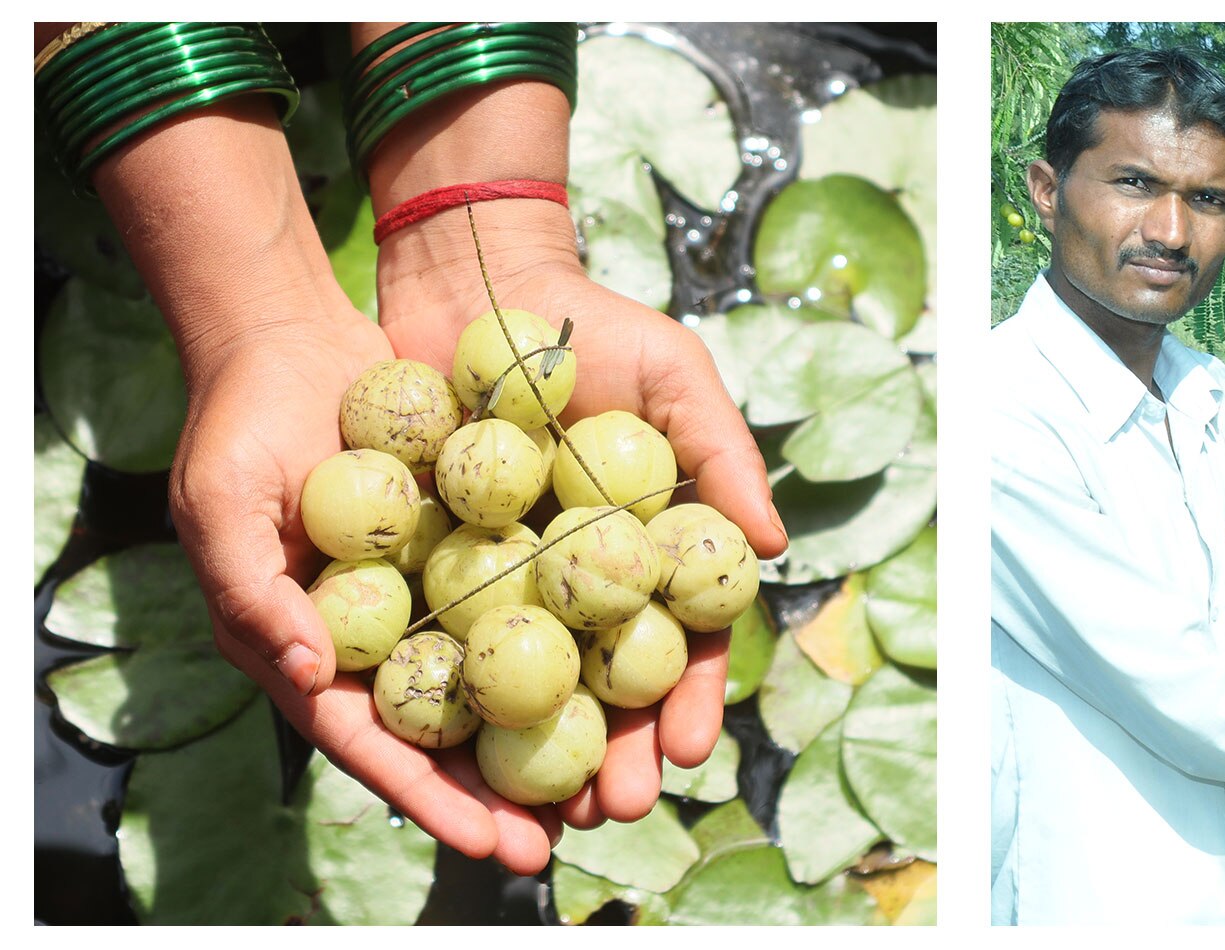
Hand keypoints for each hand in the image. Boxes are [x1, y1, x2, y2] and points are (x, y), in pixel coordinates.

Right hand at [108, 97, 561, 874]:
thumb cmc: (241, 425)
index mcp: (316, 652)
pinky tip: (637, 675)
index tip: (496, 844)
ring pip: (505, 681)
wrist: (293, 337)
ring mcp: (435, 594)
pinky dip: (580, 638)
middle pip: (455, 735)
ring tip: (622, 783)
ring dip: (560, 731)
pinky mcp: (479, 544)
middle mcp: (383, 637)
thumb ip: (253, 592)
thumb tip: (316, 673)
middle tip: (581, 833)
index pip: (381, 746)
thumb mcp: (223, 505)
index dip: (436, 799)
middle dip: (514, 792)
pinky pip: (535, 599)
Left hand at [379, 236, 788, 829]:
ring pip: (523, 688)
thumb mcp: (676, 376)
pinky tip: (452, 756)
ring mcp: (501, 577)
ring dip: (534, 758)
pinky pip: (438, 644)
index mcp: (644, 548)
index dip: (684, 703)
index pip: (677, 643)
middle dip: (610, 758)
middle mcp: (576, 577)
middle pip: (600, 689)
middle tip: (613, 810)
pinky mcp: (425, 564)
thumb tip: (774, 548)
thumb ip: (723, 455)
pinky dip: (448, 703)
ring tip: (541, 814)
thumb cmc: (590, 326)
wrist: (471, 279)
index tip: (682, 751)